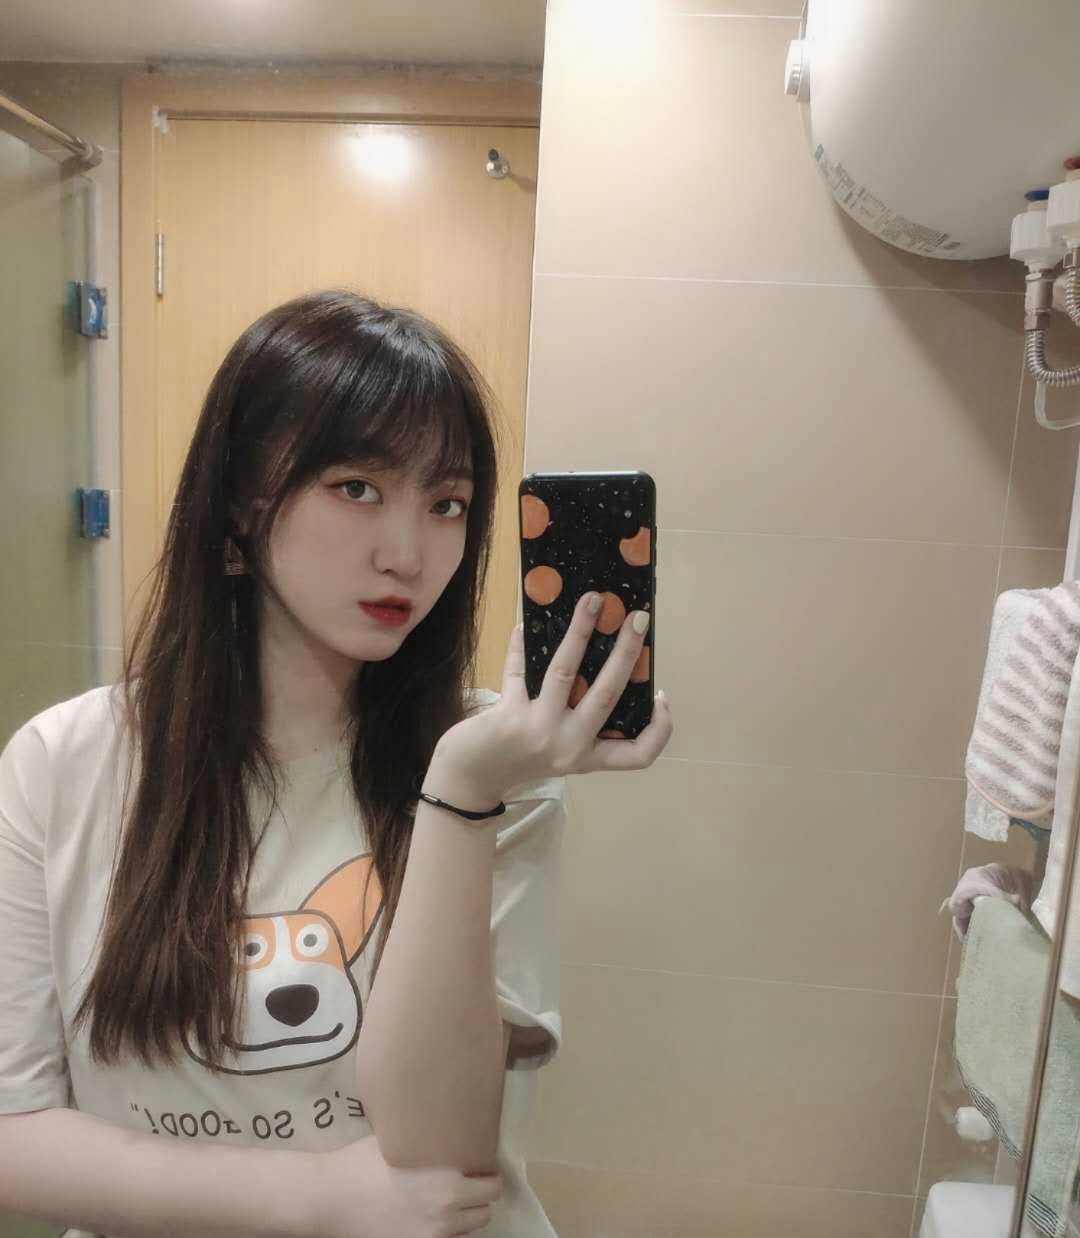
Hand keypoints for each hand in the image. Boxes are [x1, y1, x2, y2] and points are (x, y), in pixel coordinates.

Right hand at [307, 1134, 503, 1236]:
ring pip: (468, 1232)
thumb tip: (445, 1123)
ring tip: (449, 1200)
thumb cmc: (363, 1162)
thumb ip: (428, 1141)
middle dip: (479, 1197)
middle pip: (485, 1212)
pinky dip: (447, 1232)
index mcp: (448, 1184)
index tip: (480, 1166)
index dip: (488, 1175)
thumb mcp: (401, 1141)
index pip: (493, 1187)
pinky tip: (432, 1216)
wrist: (330, 1199)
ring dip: (465, 1216)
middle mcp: (446, 1215)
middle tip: (467, 1182)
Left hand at [432, 591, 673, 800]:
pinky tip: (525, 624)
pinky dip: (521, 644)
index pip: (638, 755)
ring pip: (564, 671)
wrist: (469, 780)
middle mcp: (568, 747)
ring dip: (579, 631)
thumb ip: (580, 721)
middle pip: (608, 694)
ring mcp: (538, 730)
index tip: (661, 695)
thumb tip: (600, 662)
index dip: (660, 728)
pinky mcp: (508, 716)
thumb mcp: (558, 750)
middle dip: (626, 651)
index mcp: (587, 758)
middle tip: (638, 618)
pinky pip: (518, 669)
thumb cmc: (519, 760)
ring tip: (591, 600)